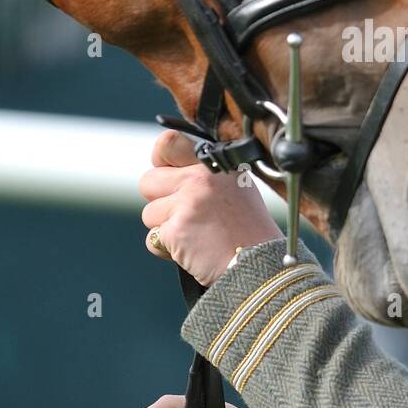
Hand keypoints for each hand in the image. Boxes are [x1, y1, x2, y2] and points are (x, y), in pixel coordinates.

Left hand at [140, 129, 282, 285]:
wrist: (259, 264)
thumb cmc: (250, 231)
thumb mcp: (237, 187)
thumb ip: (206, 175)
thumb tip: (171, 170)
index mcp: (215, 163)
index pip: (168, 142)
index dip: (160, 160)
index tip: (166, 173)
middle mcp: (200, 178)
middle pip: (148, 181)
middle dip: (160, 202)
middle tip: (185, 215)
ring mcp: (187, 202)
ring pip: (149, 214)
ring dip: (165, 229)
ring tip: (196, 235)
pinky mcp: (177, 229)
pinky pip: (152, 240)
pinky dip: (167, 250)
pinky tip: (193, 251)